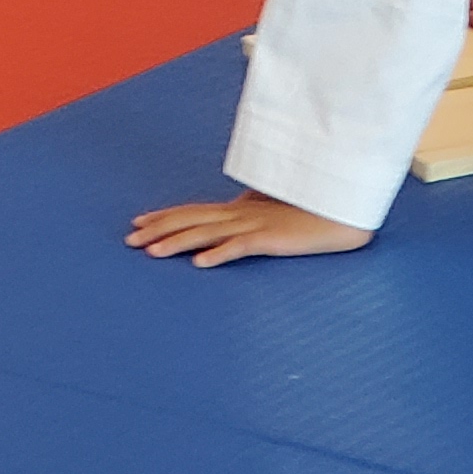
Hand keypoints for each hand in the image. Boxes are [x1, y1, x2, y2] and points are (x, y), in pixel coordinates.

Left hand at [127, 194, 373, 268]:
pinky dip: (220, 253)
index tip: (138, 222)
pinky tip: (200, 264)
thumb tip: (233, 215)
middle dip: (159, 229)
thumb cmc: (311, 211)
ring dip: (178, 242)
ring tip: (152, 253)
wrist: (342, 210)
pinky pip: (242, 246)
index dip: (165, 216)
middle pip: (191, 220)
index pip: (193, 211)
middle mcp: (241, 213)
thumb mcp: (274, 214)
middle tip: (130, 240)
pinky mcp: (272, 238)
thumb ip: (252, 215)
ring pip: (208, 233)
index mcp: (239, 209)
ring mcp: (255, 224)